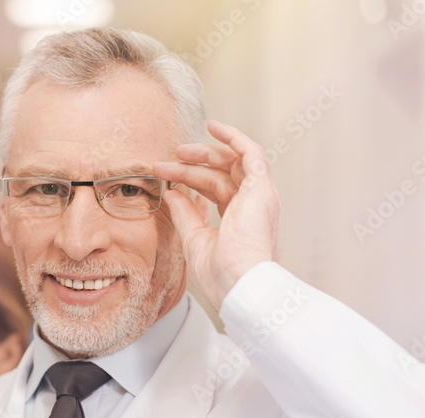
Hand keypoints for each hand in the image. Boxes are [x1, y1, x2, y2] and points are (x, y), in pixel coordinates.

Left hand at [153, 120, 278, 309]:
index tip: (163, 176)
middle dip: (192, 165)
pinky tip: (215, 126)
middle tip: (166, 161)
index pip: (214, 190)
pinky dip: (234, 138)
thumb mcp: (194, 238)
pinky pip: (251, 153)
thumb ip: (185, 214)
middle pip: (220, 174)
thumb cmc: (220, 272)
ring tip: (179, 150)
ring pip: (231, 162)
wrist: (239, 283)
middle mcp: (252, 204)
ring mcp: (259, 195)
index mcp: (239, 219)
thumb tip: (172, 193)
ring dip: (205, 153)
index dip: (188, 180)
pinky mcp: (261, 188)